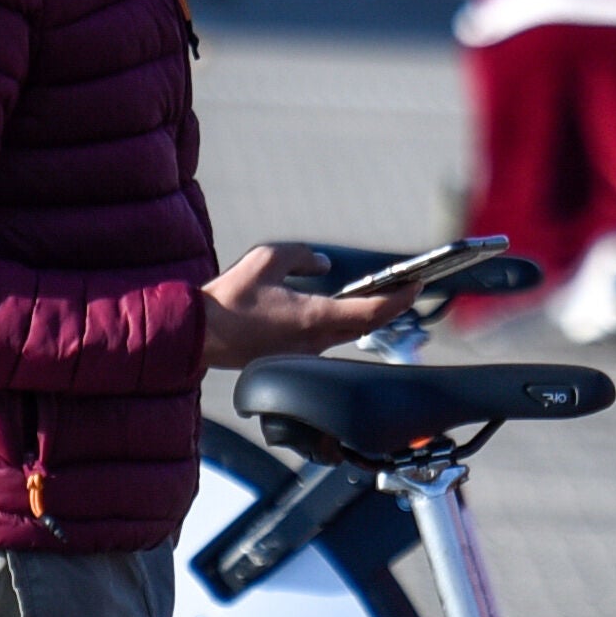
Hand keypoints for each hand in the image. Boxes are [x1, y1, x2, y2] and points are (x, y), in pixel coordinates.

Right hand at [197, 245, 411, 368]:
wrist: (199, 335)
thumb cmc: (231, 298)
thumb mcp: (267, 259)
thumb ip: (301, 257)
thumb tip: (322, 264)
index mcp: (315, 317)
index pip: (372, 312)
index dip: (399, 299)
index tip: (416, 286)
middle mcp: (316, 341)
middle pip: (366, 326)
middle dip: (389, 307)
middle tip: (405, 290)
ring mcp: (304, 354)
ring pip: (347, 335)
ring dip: (365, 317)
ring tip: (377, 297)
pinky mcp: (291, 359)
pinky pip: (326, 341)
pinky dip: (341, 325)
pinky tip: (338, 311)